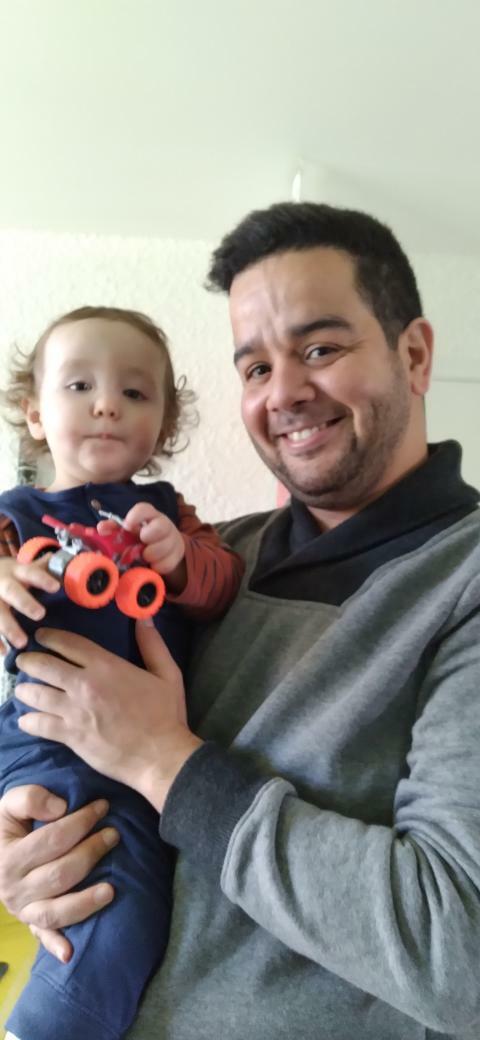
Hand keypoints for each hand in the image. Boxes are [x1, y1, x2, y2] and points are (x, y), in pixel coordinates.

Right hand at [0, 557, 59, 649]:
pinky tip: (4, 652)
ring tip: (22, 643)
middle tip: (40, 615)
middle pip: (11, 591)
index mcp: (16, 571)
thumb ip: (43, 568)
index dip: (42, 579)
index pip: (30, 572)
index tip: (55, 587)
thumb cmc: (10, 575)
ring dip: (8, 627)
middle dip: (24, 603)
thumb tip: (68, 565)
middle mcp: (2, 583)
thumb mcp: (23, 568)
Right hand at [0, 785, 117, 961]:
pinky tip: (71, 953)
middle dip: (91, 852)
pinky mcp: (30, 923)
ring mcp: (23, 910)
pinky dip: (56, 945)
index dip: (81, 822)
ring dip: (86, 901)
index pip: (53, 839)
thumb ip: (30, 798)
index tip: (103, 807)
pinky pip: (44, 937)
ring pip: (57, 911)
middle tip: (114, 834)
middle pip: (60, 874)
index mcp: (9, 858)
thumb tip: (61, 809)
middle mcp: (14, 889)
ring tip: (112, 889)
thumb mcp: (9, 804)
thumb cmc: (6, 827)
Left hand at [15, 623, 201, 810]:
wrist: (160, 756)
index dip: (49, 637)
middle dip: (28, 661)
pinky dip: (28, 720)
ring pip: (36, 694)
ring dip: (24, 690)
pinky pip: (39, 724)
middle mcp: (85, 685)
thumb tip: (144, 618)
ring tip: (22, 689)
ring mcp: (74, 712)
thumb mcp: (167, 674)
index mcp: (106, 666)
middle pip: (43, 666)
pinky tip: (26, 719)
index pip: (68, 644)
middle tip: (23, 661)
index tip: (41, 636)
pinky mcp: (70, 736)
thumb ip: (153, 645)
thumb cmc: (166, 714)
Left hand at [98, 503, 186, 592]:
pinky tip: (152, 565)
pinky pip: (167, 564)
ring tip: (144, 556)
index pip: (145, 508)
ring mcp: (172, 540)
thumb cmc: (141, 537)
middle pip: (161, 526)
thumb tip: (101, 528)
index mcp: (149, 516)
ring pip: (165, 547)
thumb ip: (113, 528)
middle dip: (149, 536)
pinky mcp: (176, 556)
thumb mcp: (127, 531)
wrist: (164, 549)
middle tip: (141, 543)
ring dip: (151, 554)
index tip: (127, 526)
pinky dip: (157, 567)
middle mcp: (163, 525)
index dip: (136, 516)